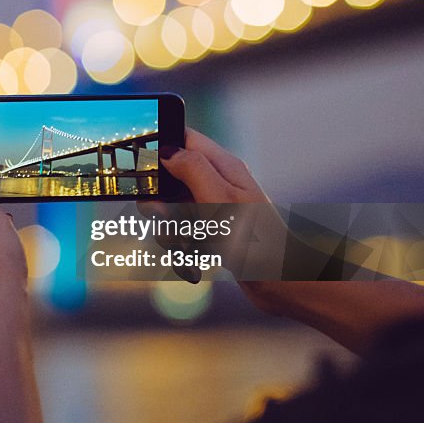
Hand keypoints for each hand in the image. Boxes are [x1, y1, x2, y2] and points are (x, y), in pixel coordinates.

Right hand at [160, 128, 283, 312]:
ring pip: (171, 211)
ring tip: (189, 245)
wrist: (279, 284)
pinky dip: (182, 248)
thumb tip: (166, 150)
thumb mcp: (219, 198)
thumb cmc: (256, 241)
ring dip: (171, 231)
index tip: (144, 167)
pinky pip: (181, 235)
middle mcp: (217, 183)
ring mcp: (213, 209)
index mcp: (223, 166)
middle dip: (160, 203)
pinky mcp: (211, 233)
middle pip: (169, 180)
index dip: (161, 146)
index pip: (184, 138)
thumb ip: (192, 168)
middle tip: (167, 218)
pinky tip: (196, 259)